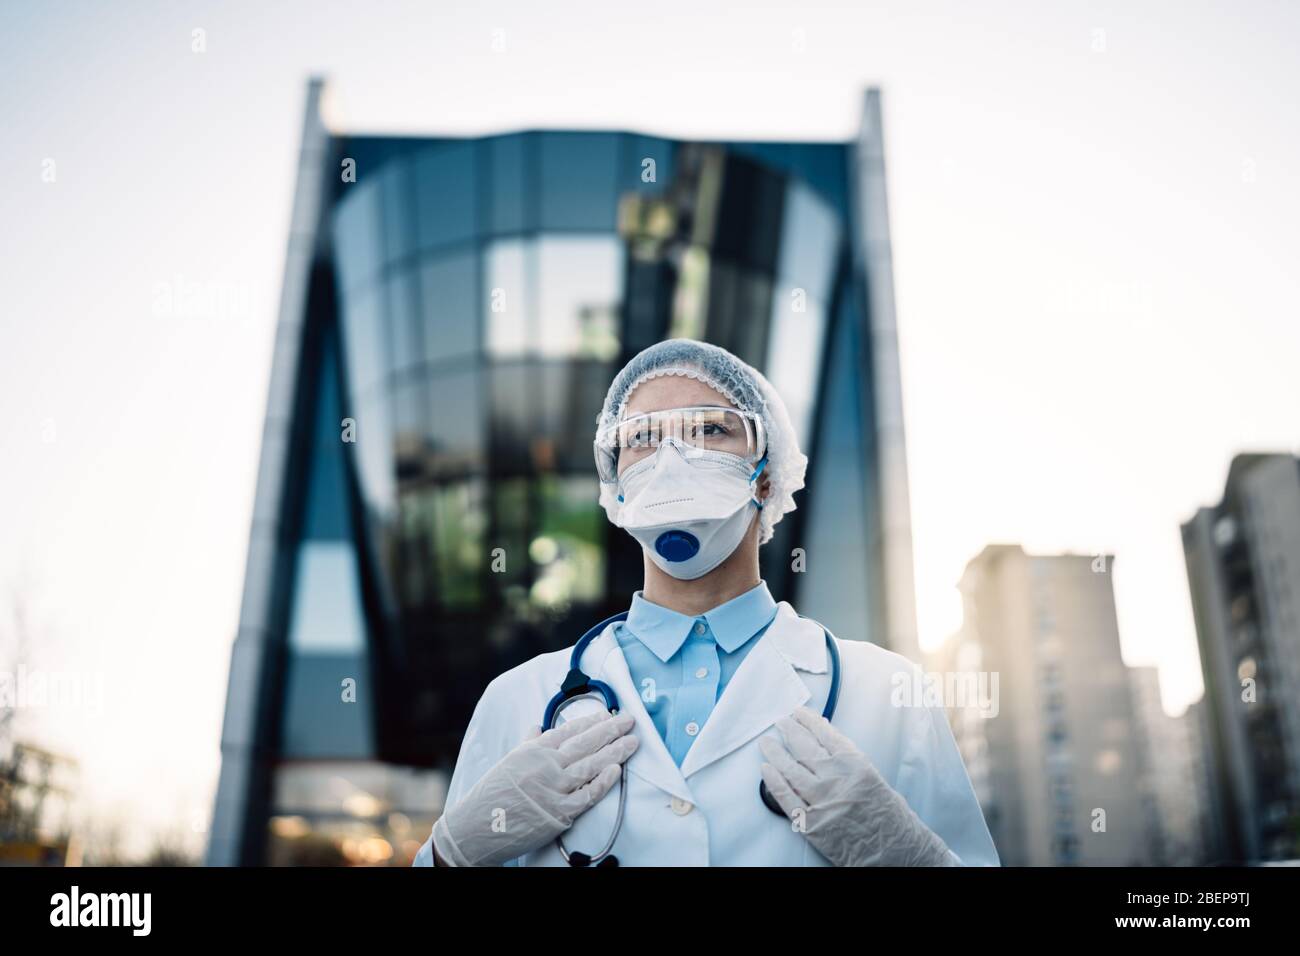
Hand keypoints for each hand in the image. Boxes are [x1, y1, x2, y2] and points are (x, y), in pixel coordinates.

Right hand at [433, 711, 637, 865]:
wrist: (475, 827)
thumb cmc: (491, 795)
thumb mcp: (508, 762)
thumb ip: (528, 745)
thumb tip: (538, 727)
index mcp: (533, 750)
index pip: (568, 730)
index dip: (591, 721)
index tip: (608, 714)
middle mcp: (546, 765)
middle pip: (585, 743)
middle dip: (610, 730)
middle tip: (630, 721)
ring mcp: (553, 788)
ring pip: (591, 765)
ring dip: (614, 752)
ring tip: (632, 742)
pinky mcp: (559, 813)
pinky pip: (587, 795)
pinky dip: (603, 782)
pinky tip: (617, 770)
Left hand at [759, 706, 954, 866]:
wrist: (898, 853)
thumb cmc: (891, 817)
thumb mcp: (873, 778)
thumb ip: (849, 760)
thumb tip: (827, 738)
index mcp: (856, 765)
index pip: (825, 734)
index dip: (808, 721)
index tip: (799, 713)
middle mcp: (837, 780)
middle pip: (804, 747)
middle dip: (790, 731)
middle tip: (781, 722)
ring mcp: (822, 802)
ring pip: (790, 769)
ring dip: (775, 752)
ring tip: (767, 742)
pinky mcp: (812, 824)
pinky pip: (786, 798)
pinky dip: (773, 781)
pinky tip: (766, 769)